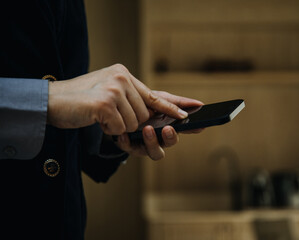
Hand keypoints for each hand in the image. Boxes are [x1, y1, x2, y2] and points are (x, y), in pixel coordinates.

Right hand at [47, 64, 188, 134]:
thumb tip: (154, 113)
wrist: (51, 101)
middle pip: (144, 114)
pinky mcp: (106, 103)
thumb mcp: (109, 93)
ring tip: (100, 115)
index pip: (154, 93)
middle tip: (110, 115)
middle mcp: (122, 77)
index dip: (173, 105)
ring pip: (134, 123)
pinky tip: (95, 119)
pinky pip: (119, 128)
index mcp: (124, 74)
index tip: (192, 111)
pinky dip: (108, 130)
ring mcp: (114, 89)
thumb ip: (131, 98)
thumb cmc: (81, 100)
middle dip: (129, 122)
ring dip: (117, 126)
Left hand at [115, 91, 203, 159]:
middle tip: (167, 128)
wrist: (116, 104)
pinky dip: (127, 141)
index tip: (197, 125)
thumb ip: (177, 103)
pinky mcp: (129, 146)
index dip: (191, 130)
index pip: (183, 130)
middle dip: (170, 137)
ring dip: (152, 142)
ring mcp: (144, 144)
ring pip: (154, 152)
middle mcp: (159, 138)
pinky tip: (124, 133)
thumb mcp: (159, 98)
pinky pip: (129, 148)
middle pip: (169, 144)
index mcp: (168, 127)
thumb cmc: (140, 103)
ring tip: (147, 129)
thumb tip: (200, 104)